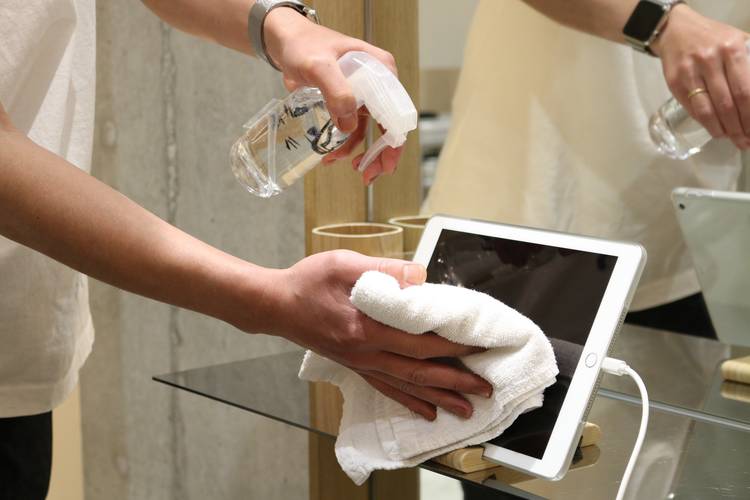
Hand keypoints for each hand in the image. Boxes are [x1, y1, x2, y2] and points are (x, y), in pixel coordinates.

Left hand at [262, 7, 402, 183]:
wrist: (285, 41)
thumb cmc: (303, 45)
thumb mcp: (319, 66)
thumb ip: (336, 91)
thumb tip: (349, 124)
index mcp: (382, 71)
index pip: (397, 112)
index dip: (395, 141)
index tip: (385, 164)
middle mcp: (378, 84)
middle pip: (389, 126)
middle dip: (379, 155)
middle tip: (367, 176)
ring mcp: (364, 94)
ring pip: (370, 132)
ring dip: (357, 152)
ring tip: (336, 161)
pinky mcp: (349, 102)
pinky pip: (352, 129)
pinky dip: (343, 144)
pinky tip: (330, 154)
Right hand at [268, 250, 492, 420]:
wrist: (276, 305)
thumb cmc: (307, 282)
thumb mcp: (343, 264)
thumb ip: (384, 270)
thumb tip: (420, 276)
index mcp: (366, 326)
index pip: (419, 341)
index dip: (452, 346)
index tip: (479, 346)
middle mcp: (366, 352)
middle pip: (419, 371)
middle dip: (456, 381)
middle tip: (485, 388)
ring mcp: (360, 362)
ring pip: (406, 386)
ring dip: (439, 398)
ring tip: (466, 409)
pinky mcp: (355, 366)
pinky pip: (386, 388)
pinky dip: (409, 401)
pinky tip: (426, 411)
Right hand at [651, 5, 749, 148]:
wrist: (676, 30)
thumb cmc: (711, 38)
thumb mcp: (738, 42)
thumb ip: (749, 65)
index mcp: (732, 49)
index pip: (746, 90)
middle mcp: (710, 60)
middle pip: (728, 103)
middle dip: (739, 127)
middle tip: (744, 140)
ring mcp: (690, 72)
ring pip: (708, 110)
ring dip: (721, 129)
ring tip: (730, 138)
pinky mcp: (674, 82)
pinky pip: (692, 108)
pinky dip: (704, 122)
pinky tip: (714, 128)